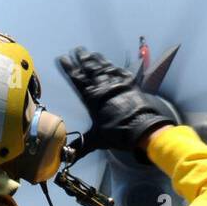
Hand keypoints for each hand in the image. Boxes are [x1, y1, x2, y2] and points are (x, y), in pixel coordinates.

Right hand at [56, 48, 173, 156]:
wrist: (143, 129)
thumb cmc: (118, 134)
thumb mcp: (96, 140)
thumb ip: (81, 145)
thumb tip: (66, 155)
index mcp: (91, 97)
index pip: (76, 78)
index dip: (69, 68)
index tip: (63, 58)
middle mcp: (103, 86)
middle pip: (90, 68)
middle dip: (82, 58)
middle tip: (77, 50)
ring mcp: (117, 83)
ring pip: (104, 66)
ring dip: (96, 59)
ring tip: (91, 53)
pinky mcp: (130, 84)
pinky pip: (120, 71)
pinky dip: (114, 66)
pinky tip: (111, 64)